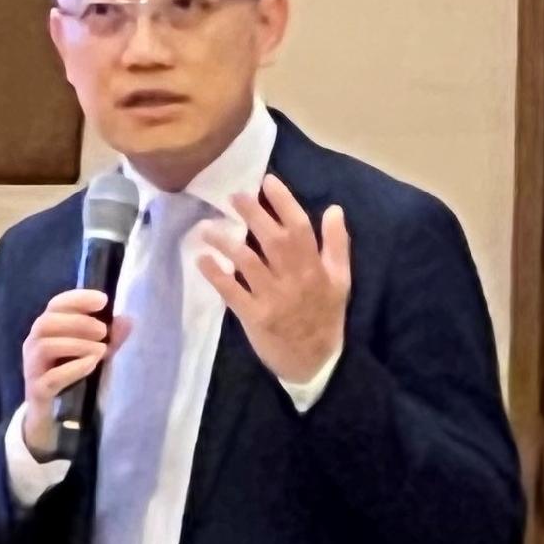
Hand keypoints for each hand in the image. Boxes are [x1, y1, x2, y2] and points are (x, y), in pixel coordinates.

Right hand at [15, 287, 120, 459]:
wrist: (51, 414)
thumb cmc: (70, 375)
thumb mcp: (91, 353)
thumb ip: (110, 338)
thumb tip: (128, 320)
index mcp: (45, 330)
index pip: (55, 305)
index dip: (77, 298)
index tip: (103, 300)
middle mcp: (33, 345)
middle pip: (46, 323)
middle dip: (77, 322)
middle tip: (103, 331)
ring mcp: (32, 368)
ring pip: (46, 347)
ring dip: (76, 344)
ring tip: (101, 350)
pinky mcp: (37, 390)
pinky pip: (51, 377)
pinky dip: (74, 368)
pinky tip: (92, 364)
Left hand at [199, 175, 352, 391]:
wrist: (315, 362)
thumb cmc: (326, 317)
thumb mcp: (341, 280)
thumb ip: (337, 244)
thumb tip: (334, 208)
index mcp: (315, 268)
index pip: (299, 227)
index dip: (283, 202)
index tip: (267, 181)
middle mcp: (294, 279)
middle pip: (272, 240)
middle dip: (252, 214)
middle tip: (233, 195)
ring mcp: (273, 298)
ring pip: (248, 263)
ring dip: (227, 242)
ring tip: (207, 227)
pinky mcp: (254, 317)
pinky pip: (233, 292)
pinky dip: (216, 275)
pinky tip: (202, 260)